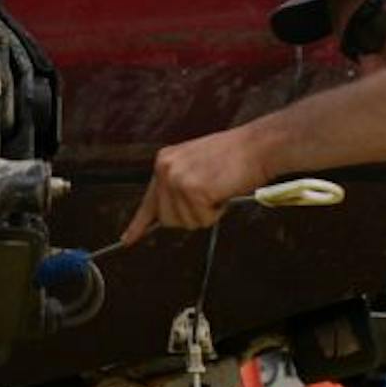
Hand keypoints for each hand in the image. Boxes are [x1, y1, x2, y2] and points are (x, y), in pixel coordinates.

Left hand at [119, 126, 271, 244]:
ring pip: (186, 222)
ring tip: (218, 188)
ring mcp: (177, 180)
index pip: (148, 201)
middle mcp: (165, 169)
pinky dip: (216, 212)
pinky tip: (222, 191)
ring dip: (206, 213)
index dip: (138, 224)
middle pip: (168, 219)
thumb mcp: (196, 167)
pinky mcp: (193, 190)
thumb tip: (167, 216)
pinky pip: (202, 220)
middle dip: (191, 216)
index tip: (127, 240)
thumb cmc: (235, 157)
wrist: (258, 145)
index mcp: (164, 161)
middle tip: (210, 195)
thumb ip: (179, 187)